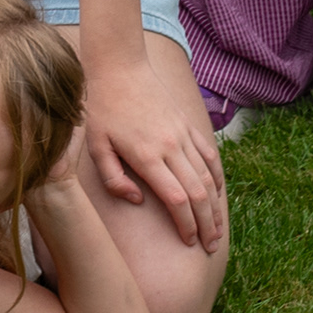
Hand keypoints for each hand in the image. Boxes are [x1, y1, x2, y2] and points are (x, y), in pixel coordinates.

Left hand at [72, 41, 228, 255]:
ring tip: (217, 229)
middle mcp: (170, 147)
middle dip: (207, 225)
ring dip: (215, 207)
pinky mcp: (187, 124)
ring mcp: (182, 134)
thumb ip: (113, 179)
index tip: (190, 243)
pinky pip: (209, 155)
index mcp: (146, 157)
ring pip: (208, 177)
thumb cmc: (100, 107)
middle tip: (211, 247)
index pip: (177, 201)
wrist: (119, 65)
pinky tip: (217, 194)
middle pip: (199, 195)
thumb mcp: (95, 145)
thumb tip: (137, 200)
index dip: (187, 226)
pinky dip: (217, 177)